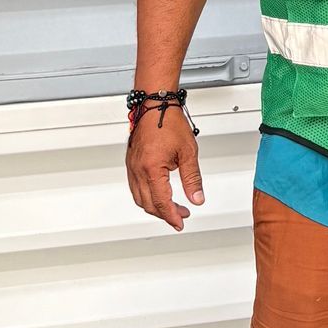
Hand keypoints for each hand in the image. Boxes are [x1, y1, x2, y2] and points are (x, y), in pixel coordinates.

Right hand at [126, 106, 204, 229]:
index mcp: (152, 169)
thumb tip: (197, 198)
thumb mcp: (188, 153)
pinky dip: (146, 195)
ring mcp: (132, 166)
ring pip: (139, 197)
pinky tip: (158, 194)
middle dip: (165, 214)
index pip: (161, 202)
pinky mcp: (131, 162)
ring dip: (154, 206)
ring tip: (172, 207)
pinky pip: (135, 186)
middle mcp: (138, 169)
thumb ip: (192, 179)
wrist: (155, 105)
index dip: (172, 216)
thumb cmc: (169, 122)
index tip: (180, 222)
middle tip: (181, 216)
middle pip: (148, 204)